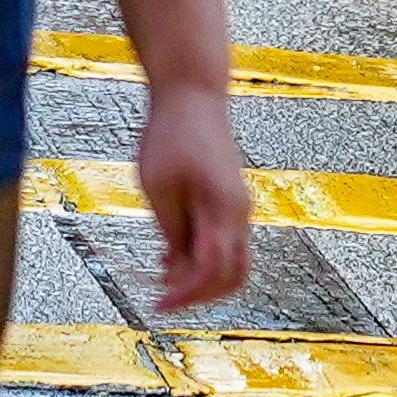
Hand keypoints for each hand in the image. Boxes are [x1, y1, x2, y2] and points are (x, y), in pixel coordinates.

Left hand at [135, 82, 251, 311]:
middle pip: (234, 276)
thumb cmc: (172, 133)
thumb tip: (176, 267)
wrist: (193, 92)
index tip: (158, 305)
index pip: (213, 272)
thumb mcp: (159, 185)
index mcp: (223, 210)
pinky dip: (202, 258)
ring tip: (163, 277)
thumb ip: (171, 229)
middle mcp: (238, 212)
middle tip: (164, 299)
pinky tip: (170, 258)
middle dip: (200, 295)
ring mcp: (236, 206)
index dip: (187, 296)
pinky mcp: (228, 199)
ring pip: (232, 261)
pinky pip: (223, 242)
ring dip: (201, 277)